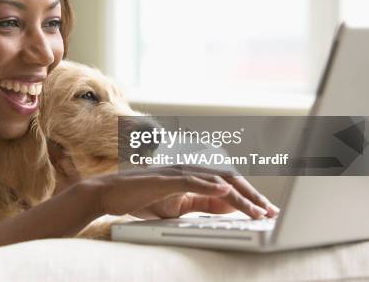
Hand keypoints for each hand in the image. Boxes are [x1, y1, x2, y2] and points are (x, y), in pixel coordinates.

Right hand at [85, 166, 279, 219]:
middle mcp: (188, 169)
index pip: (226, 185)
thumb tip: (224, 207)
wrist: (110, 193)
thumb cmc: (138, 198)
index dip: (248, 198)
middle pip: (227, 178)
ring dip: (239, 194)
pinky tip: (225, 191)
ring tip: (257, 208)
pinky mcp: (165, 178)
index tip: (265, 211)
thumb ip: (199, 204)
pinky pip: (191, 179)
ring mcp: (177, 172)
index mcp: (191, 176)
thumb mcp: (175, 206)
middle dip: (252, 196)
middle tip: (270, 211)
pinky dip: (210, 185)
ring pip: (215, 179)